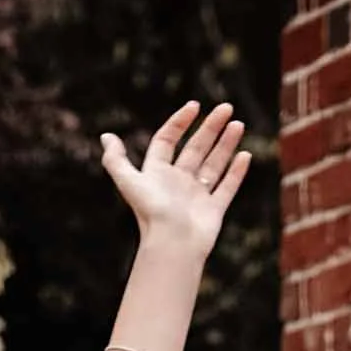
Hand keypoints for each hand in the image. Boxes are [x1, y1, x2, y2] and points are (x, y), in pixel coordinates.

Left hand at [101, 100, 250, 260]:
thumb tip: (106, 137)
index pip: (167, 140)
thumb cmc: (151, 213)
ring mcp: (197, 196)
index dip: (179, 122)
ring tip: (238, 124)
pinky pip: (227, 187)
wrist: (172, 245)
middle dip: (211, 127)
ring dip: (226, 144)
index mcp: (158, 174)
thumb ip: (115, 160)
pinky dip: (236, 172)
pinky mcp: (213, 210)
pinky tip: (245, 155)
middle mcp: (178, 183)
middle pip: (195, 148)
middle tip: (227, 108)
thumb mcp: (127, 182)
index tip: (195, 106)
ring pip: (214, 164)